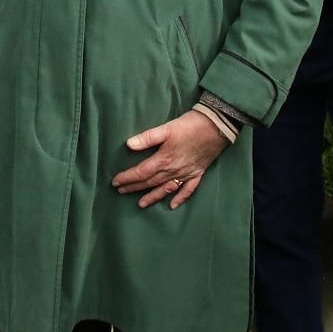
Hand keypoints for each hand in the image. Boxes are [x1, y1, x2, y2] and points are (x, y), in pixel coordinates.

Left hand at [110, 110, 228, 209]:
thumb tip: (128, 145)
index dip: (127, 177)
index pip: (141, 172)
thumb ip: (147, 138)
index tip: (115, 182)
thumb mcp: (166, 128)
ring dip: (152, 196)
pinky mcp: (197, 173)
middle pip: (150, 182)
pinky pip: (188, 190)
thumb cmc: (190, 125)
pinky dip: (180, 198)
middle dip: (134, 187)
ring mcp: (186, 174)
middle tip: (121, 192)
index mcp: (164, 159)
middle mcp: (173, 170)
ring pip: (166, 189)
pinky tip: (173, 205)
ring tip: (140, 204)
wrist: (217, 127)